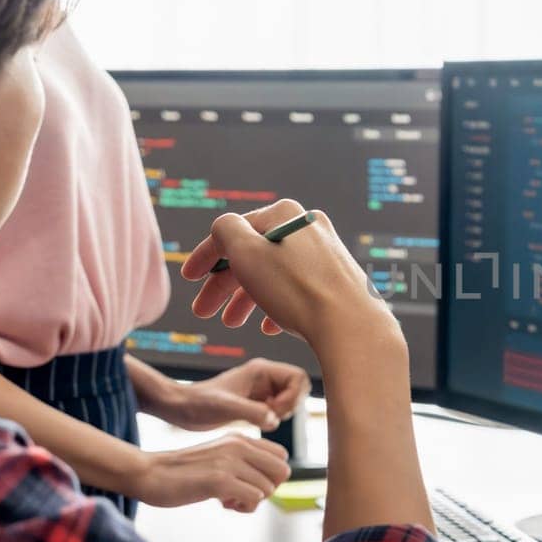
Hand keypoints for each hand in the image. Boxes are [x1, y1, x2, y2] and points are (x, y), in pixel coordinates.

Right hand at [125, 433, 290, 512]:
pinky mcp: (220, 480)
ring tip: (227, 499)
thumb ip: (241, 463)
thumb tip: (268, 484)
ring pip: (268, 489)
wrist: (149, 473)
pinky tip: (222, 503)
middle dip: (267, 489)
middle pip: (282, 472)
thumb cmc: (184, 472)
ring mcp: (230, 462)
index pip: (281, 456)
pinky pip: (254, 498)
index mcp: (240, 438)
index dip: (270, 476)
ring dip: (251, 502)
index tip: (249, 483)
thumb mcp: (218, 458)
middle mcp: (239, 445)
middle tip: (243, 494)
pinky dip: (243, 508)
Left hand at [150, 358, 309, 431]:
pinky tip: (257, 425)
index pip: (298, 377)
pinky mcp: (256, 403)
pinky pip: (279, 409)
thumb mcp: (225, 408)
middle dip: (291, 406)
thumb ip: (252, 412)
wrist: (179, 408)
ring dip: (284, 414)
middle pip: (299, 388)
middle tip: (270, 417)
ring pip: (291, 400)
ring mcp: (261, 390)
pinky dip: (275, 419)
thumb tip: (274, 419)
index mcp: (261, 370)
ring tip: (262, 421)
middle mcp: (264, 377)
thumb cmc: (197, 404)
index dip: (293, 397)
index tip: (273, 410)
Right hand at [179, 199, 408, 383]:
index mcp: (286, 214)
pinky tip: (269, 327)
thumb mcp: (247, 253)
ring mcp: (327, 254)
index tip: (189, 279)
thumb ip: (225, 230)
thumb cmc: (298, 290)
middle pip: (254, 255)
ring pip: (275, 274)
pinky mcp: (338, 279)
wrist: (352, 326)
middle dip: (224, 285)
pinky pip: (298, 289)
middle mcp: (309, 228)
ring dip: (248, 298)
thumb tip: (225, 228)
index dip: (206, 256)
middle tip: (205, 312)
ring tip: (233, 324)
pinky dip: (278, 305)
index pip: (234, 231)